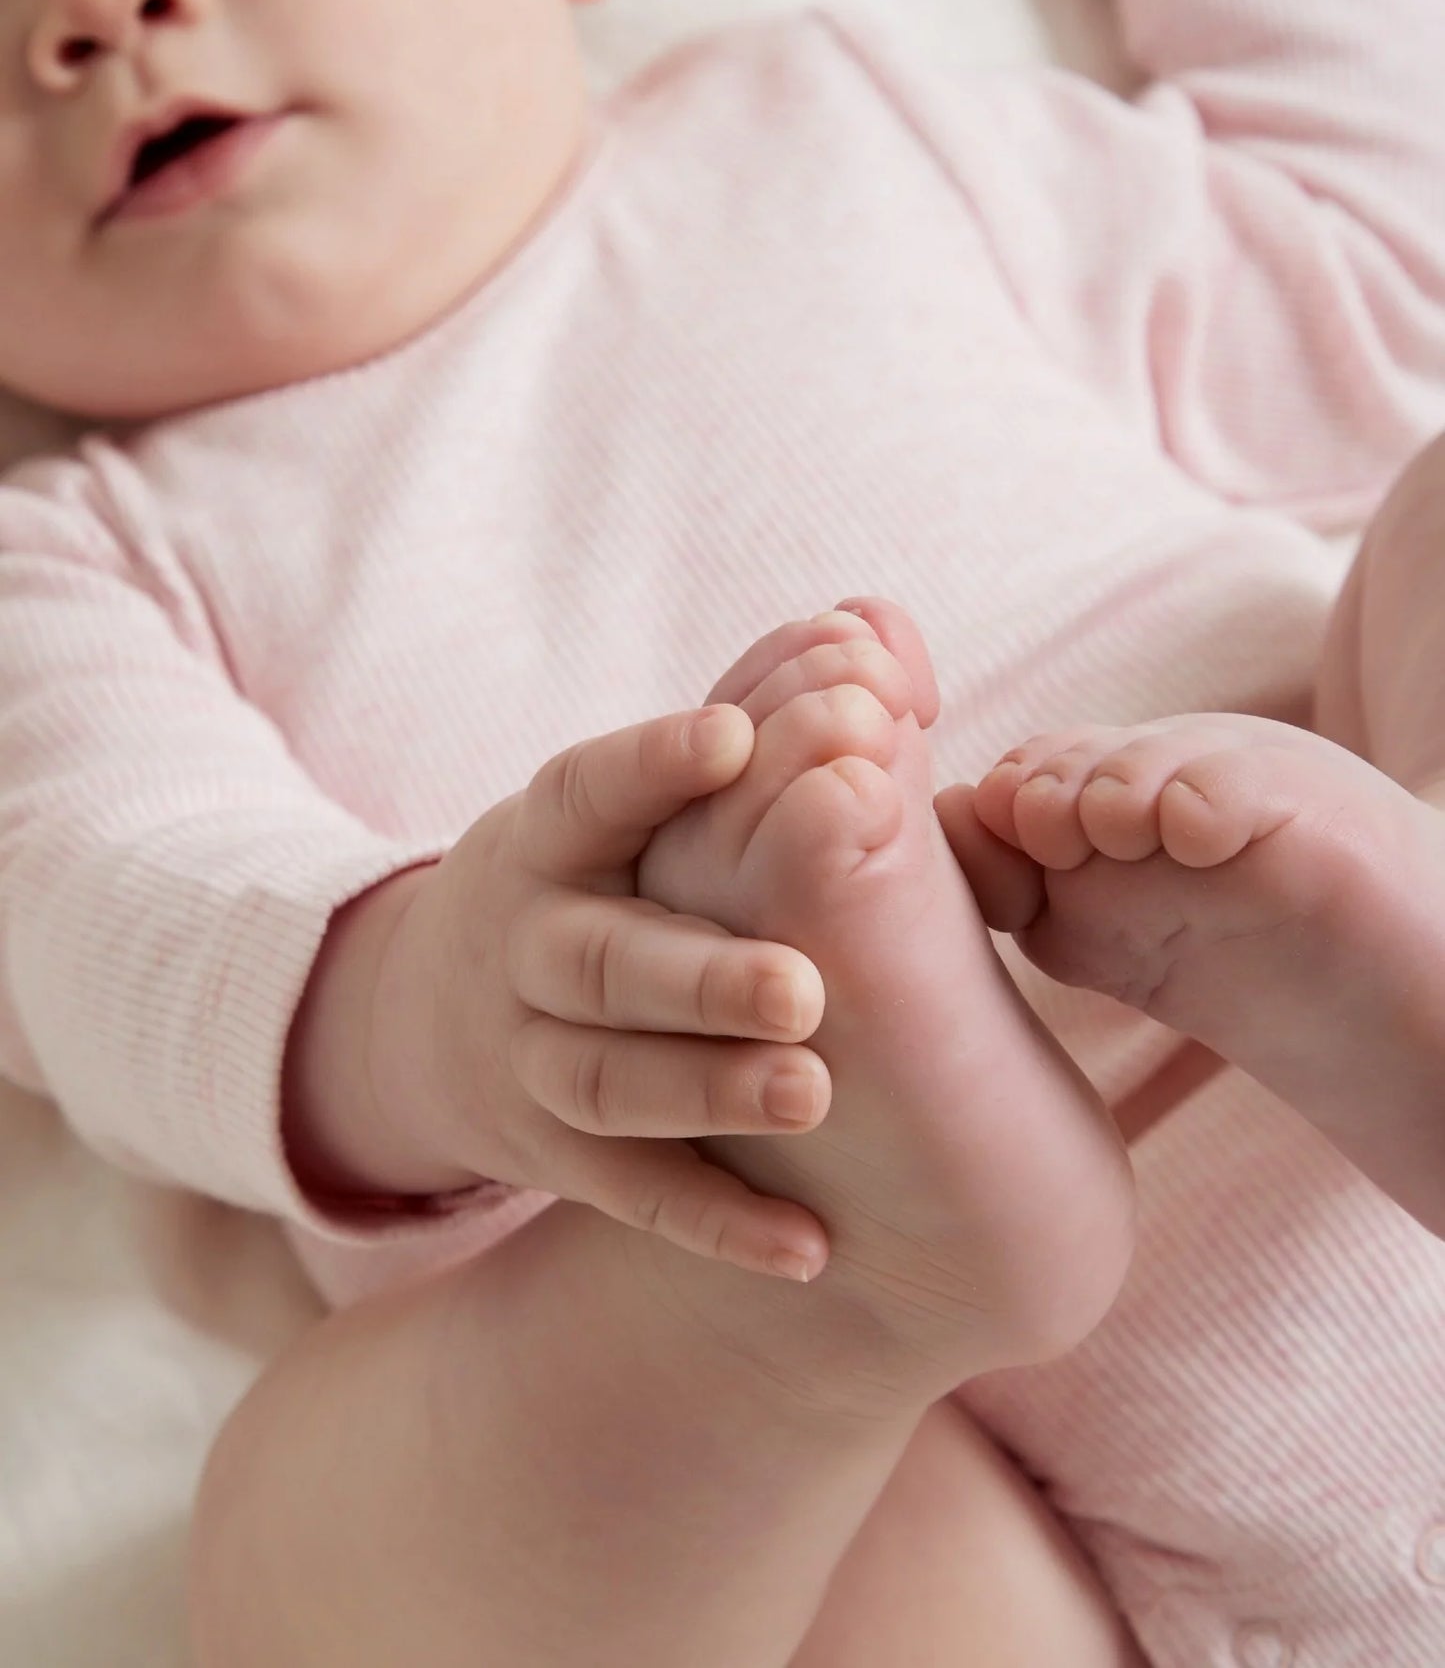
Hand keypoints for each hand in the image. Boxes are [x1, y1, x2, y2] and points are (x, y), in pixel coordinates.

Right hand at [361, 705, 837, 1280]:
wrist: (436, 1016)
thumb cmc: (593, 878)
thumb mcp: (623, 805)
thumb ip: (746, 727)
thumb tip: (876, 635)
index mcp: (550, 835)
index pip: (591, 790)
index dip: (653, 765)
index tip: (734, 737)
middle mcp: (525, 941)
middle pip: (599, 960)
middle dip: (697, 975)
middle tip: (802, 987)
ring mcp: (525, 1054)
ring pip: (605, 1081)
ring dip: (705, 1091)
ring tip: (810, 1094)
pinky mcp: (550, 1152)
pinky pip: (629, 1191)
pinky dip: (713, 1222)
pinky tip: (809, 1250)